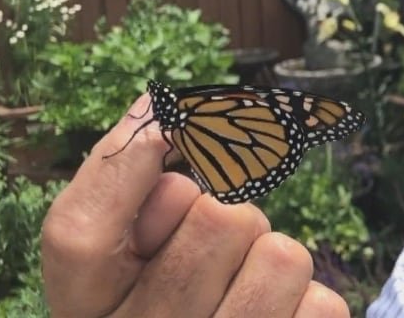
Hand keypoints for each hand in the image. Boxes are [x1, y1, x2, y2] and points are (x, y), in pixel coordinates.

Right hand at [41, 95, 349, 317]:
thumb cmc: (166, 307)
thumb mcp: (120, 269)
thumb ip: (125, 195)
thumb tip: (154, 105)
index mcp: (84, 312)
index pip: (82, 227)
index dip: (132, 162)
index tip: (169, 130)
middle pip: (216, 215)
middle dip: (231, 215)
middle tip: (216, 256)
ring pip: (281, 254)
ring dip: (272, 260)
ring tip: (247, 293)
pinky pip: (321, 303)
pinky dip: (306, 305)